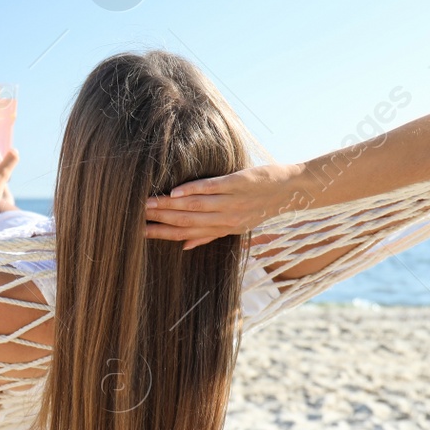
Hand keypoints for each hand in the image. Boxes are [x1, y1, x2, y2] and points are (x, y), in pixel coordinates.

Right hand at [143, 162, 304, 246]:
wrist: (293, 190)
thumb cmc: (263, 205)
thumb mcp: (237, 225)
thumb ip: (210, 234)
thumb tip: (185, 246)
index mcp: (223, 229)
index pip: (186, 234)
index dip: (163, 234)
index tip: (140, 232)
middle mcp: (226, 219)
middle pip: (186, 222)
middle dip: (159, 219)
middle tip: (135, 215)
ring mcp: (232, 202)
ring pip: (195, 207)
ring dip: (169, 205)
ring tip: (148, 202)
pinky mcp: (239, 184)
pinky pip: (212, 188)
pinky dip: (193, 190)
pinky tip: (175, 191)